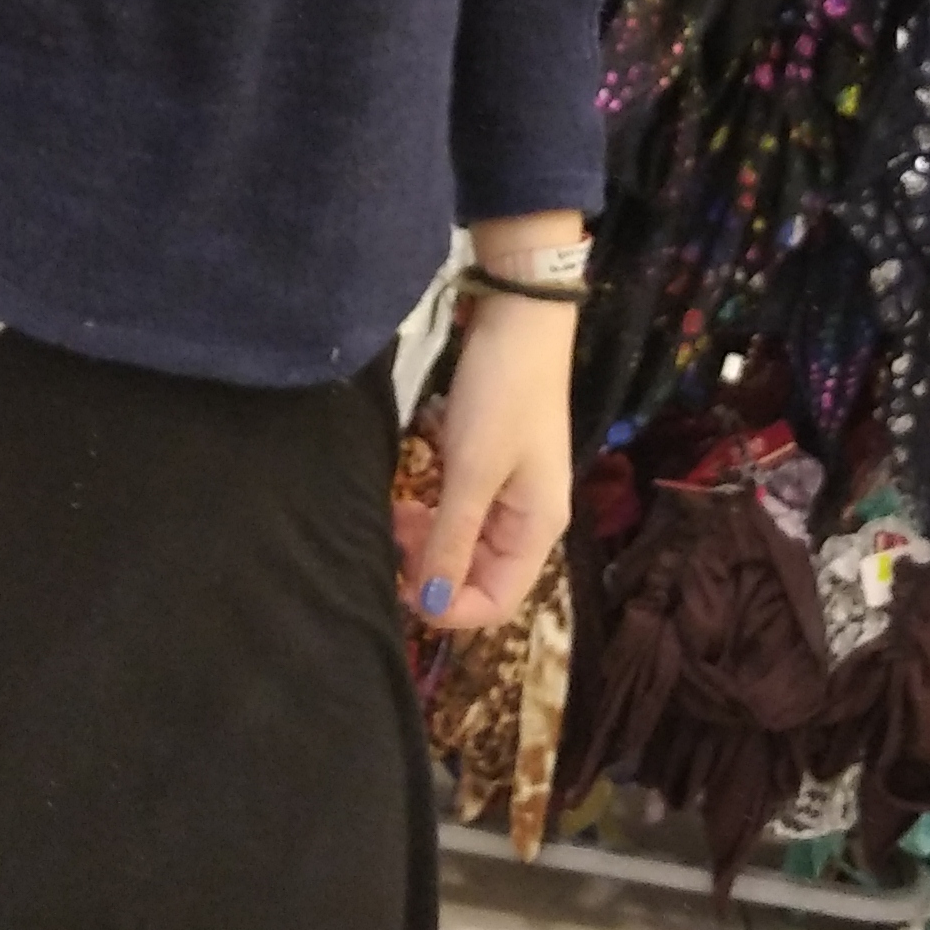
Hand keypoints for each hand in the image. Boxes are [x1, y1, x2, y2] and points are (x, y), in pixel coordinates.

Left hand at [403, 286, 576, 633]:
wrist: (519, 321)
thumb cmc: (502, 396)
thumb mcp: (471, 471)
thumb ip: (452, 539)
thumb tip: (433, 604)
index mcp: (538, 529)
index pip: (498, 602)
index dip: (451, 608)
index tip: (402, 588)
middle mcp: (530, 522)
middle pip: (481, 577)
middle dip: (433, 572)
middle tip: (391, 542)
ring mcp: (513, 496)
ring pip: (466, 547)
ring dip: (429, 544)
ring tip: (394, 517)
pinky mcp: (493, 471)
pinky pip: (461, 516)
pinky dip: (433, 517)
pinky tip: (409, 500)